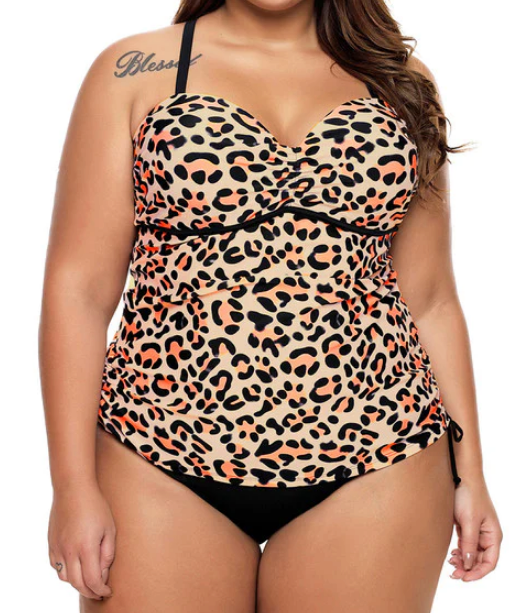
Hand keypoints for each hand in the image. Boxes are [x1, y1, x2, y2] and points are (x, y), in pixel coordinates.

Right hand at [48, 481, 115, 599]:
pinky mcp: (51, 544)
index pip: (92, 580)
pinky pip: (56, 566)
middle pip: (77, 583)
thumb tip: (103, 573)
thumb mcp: (110, 528)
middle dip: (90, 592)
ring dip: (77, 583)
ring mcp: (57, 548)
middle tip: (100, 593)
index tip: (108, 592)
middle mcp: (69, 551)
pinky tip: (75, 568)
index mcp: (86, 547)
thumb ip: (107, 553)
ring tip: (89, 581)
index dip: (101, 590)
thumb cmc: (96, 506)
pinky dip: (66, 573)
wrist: (73, 488)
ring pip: (65, 578)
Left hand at [448, 476, 502, 580]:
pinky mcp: (466, 526)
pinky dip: (459, 551)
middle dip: (468, 568)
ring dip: (462, 561)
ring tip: (450, 563)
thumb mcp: (469, 522)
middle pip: (480, 560)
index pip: (490, 562)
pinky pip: (464, 545)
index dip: (478, 573)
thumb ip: (469, 543)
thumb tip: (468, 565)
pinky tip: (451, 554)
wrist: (461, 476)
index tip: (464, 578)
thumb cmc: (469, 496)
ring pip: (471, 554)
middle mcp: (487, 536)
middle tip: (453, 573)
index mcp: (493, 536)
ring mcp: (476, 531)